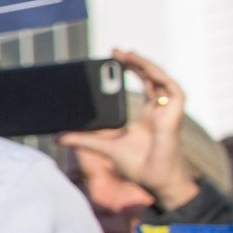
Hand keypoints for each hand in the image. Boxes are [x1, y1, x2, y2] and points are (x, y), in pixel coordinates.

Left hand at [59, 48, 198, 209]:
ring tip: (128, 55)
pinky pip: (174, 92)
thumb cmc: (139, 166)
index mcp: (146, 113)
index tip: (113, 58)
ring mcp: (168, 112)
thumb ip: (83, 140)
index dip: (131, 69)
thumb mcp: (105, 148)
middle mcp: (159, 109)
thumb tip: (57, 137)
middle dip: (136, 62)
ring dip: (147, 65)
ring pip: (162, 79)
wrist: (157, 182)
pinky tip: (148, 71)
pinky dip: (162, 79)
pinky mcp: (174, 117)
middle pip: (151, 77)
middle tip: (116, 50)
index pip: (142, 83)